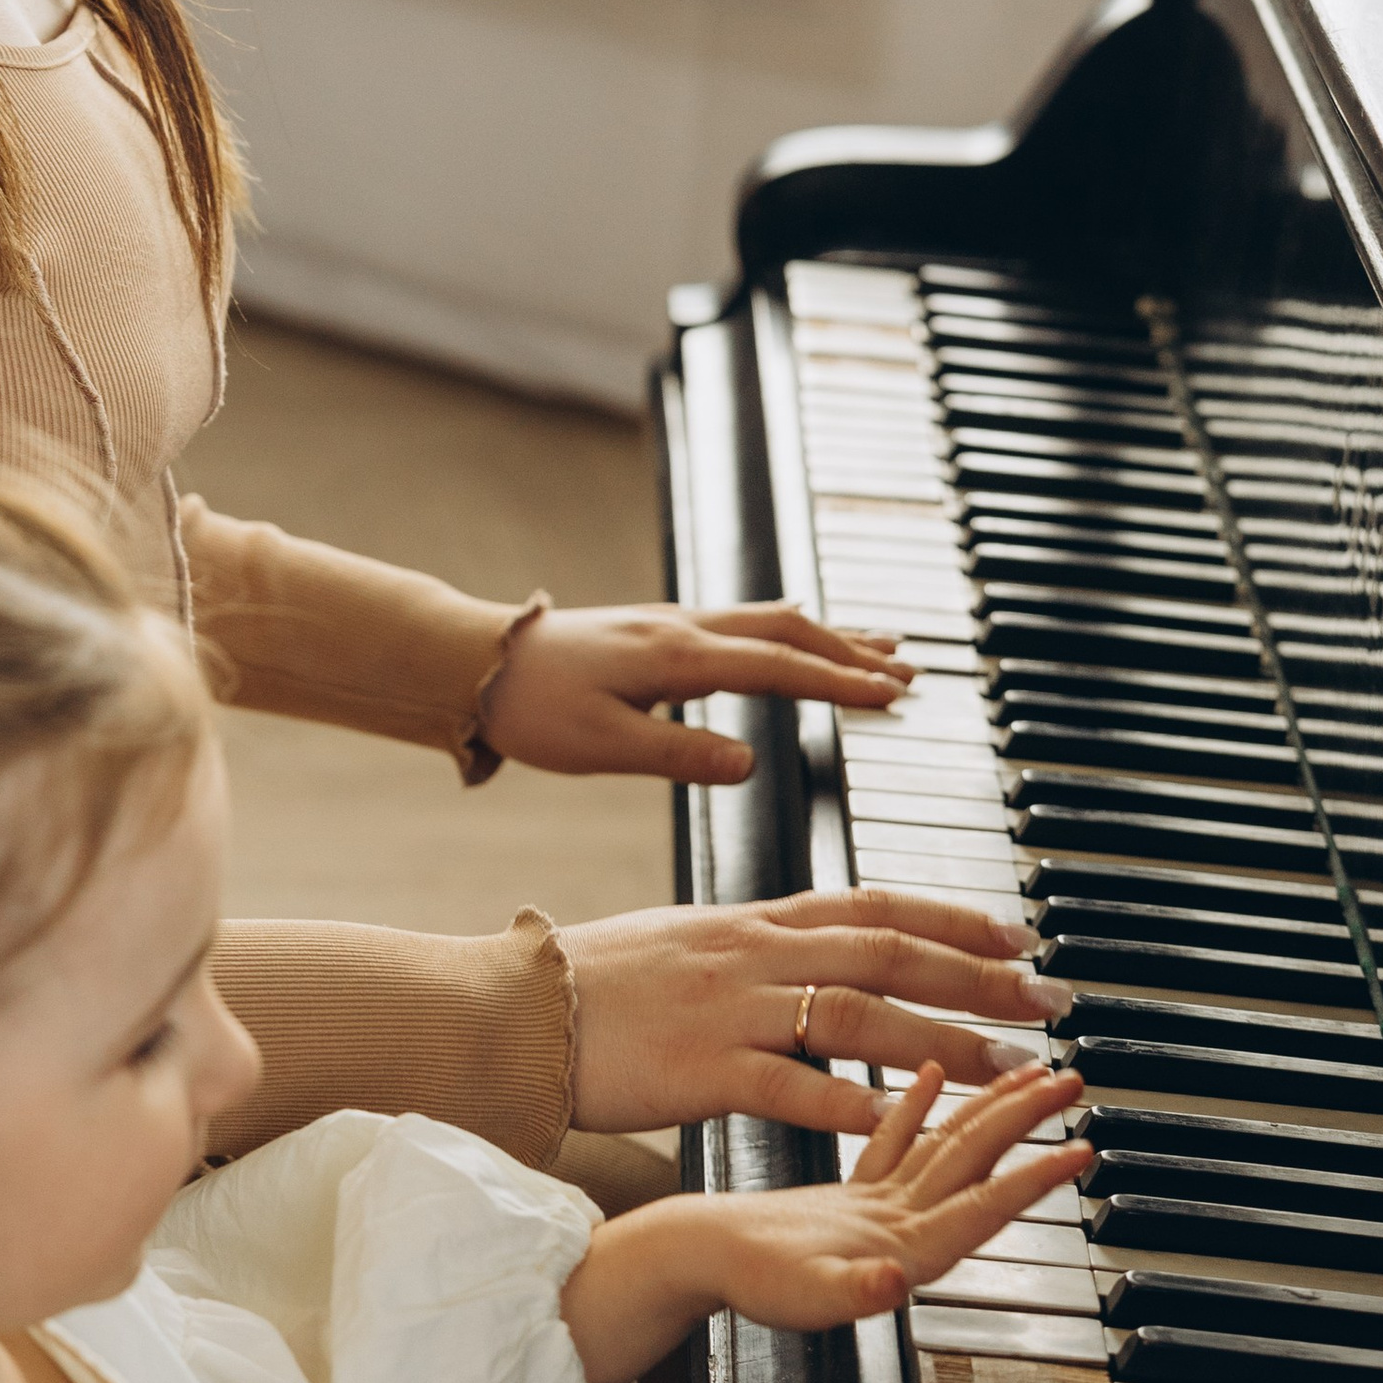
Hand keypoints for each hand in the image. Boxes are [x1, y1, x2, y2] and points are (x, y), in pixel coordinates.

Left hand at [482, 601, 910, 779]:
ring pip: (771, 620)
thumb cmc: (531, 707)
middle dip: (853, 651)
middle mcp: (683, 628)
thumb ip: (679, 754)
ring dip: (829, 634)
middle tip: (909, 673)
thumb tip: (751, 762)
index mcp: (677, 656)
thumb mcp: (603, 746)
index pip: (779, 667)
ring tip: (881, 648)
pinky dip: (790, 632)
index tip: (892, 696)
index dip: (840, 681)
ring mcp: (673, 624)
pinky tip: (800, 638)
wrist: (474, 663)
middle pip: (790, 630)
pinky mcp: (659, 631)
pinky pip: (746, 623)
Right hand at [560, 890, 1070, 1134]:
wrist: (507, 1008)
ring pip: (863, 1014)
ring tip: (1009, 1069)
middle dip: (979, 978)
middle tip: (1047, 1000)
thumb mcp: (671, 940)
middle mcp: (752, 954)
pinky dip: (856, 1102)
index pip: (871, 905)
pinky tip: (908, 1123)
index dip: (951, 919)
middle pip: (890, 954)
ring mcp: (731, 1009)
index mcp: (748, 921)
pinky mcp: (704, 1069)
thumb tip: (775, 946)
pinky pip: (795, 1085)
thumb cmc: (579, 985)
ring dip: (946, 1043)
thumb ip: (735, 947)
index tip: (1014, 935)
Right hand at [560, 1065, 1089, 1382]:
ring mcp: (879, 1209)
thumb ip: (849, 1290)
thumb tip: (892, 1285)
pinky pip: (897, 1139)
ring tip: (1029, 1074)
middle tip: (1072, 1082)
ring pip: (947, 1149)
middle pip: (977, 1167)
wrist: (691, 1265)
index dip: (1032, 1182)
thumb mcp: (797, 1292)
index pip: (980, 1207)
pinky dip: (921, 1106)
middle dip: (1029, 1127)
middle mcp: (902, 1227)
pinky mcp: (851, 1194)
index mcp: (900, 1247)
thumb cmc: (737, 1282)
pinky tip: (934, 1074)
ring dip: (991, 1112)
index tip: (1077, 1151)